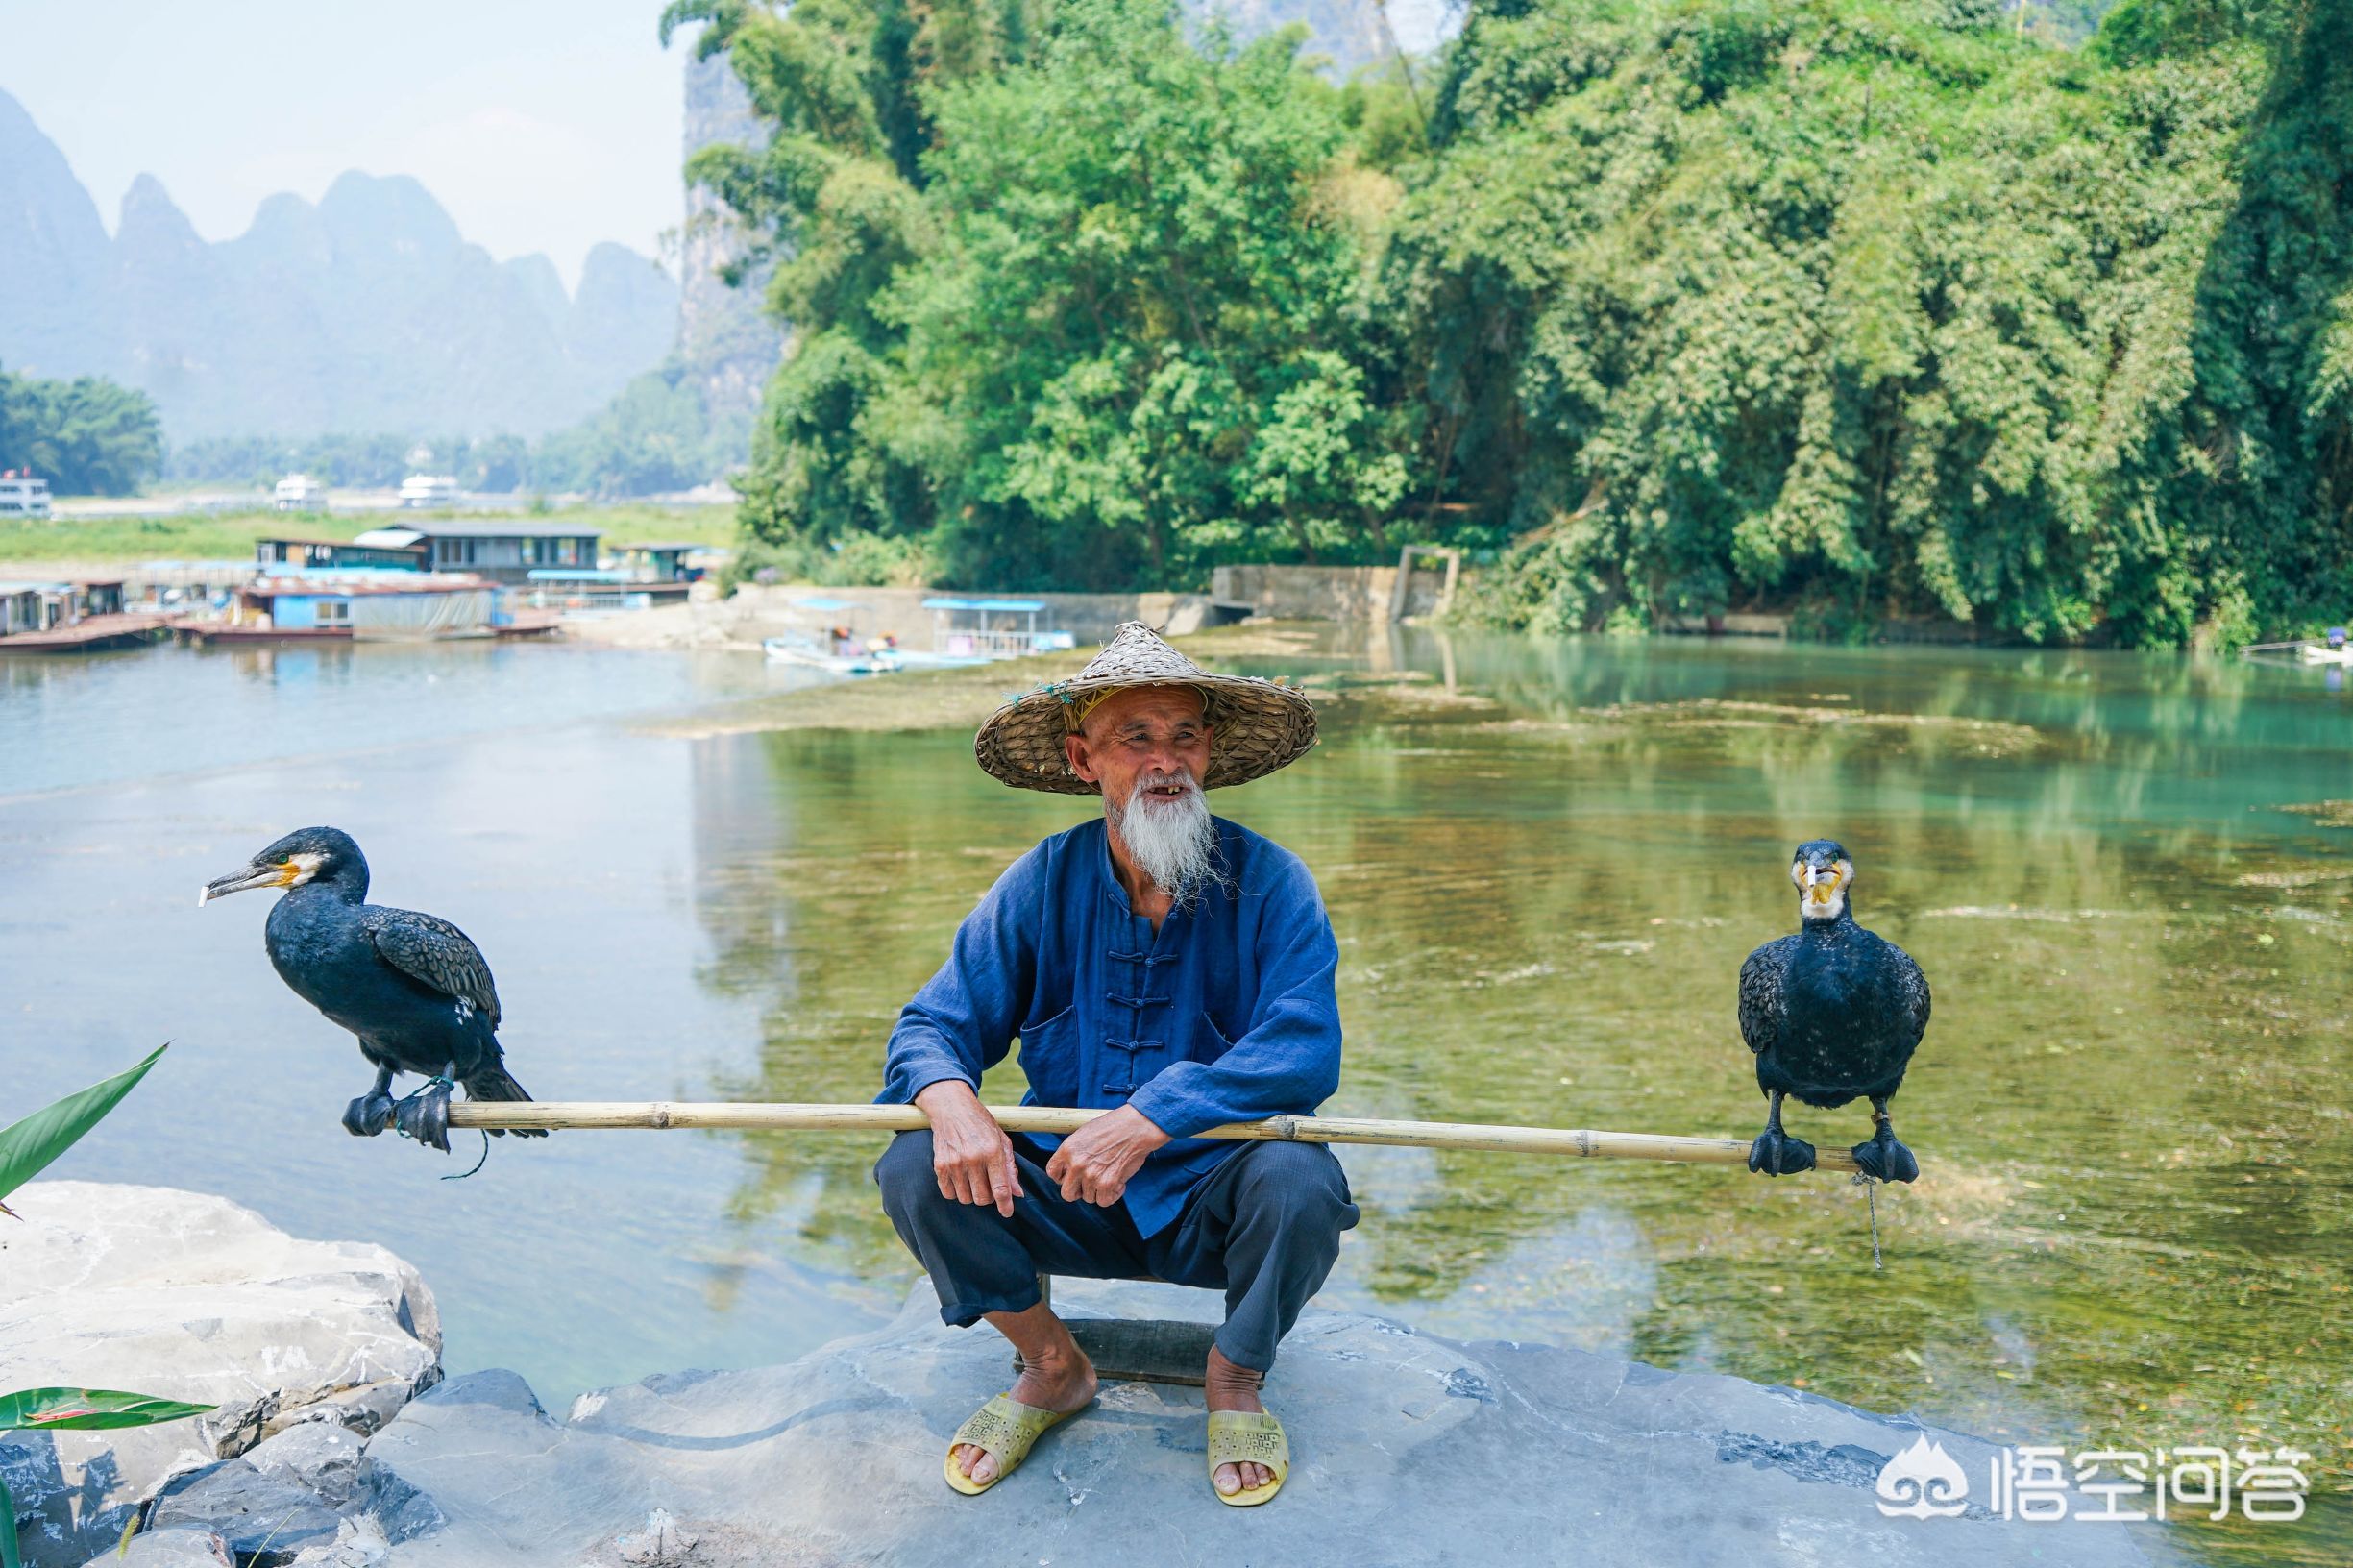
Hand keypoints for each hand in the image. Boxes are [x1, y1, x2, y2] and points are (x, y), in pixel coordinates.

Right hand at [915, 1079, 1021, 1216]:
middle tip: (987, 1185)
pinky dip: (956, 1192)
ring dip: (971, 1195)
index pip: (1000, 1188)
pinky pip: (949, 1194)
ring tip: (973, 1180)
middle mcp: (973, 1158)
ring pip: (965, 1199)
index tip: (1007, 1213)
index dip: (1005, 1205)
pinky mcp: (940, 1165)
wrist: (952, 1108)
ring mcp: (955, 1163)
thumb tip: (1018, 1193)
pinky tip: (960, 1179)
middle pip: (982, 1199)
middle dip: (987, 1197)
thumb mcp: (1002, 1140)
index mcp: (992, 1151)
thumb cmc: (981, 1124)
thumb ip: (1010, 1168)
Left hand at [1046, 1105, 1169, 1205]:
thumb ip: (1074, 1152)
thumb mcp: (1084, 1134)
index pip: (1052, 1172)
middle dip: (1078, 1191)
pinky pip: (1104, 1201)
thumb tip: (1071, 1168)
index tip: (1071, 1177)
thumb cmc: (1113, 1127)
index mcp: (1067, 1149)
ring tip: (1110, 1175)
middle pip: (1067, 1194)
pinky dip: (1112, 1195)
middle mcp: (1076, 1164)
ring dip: (1099, 1190)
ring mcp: (1091, 1176)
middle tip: (1090, 1184)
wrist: (1135, 1128)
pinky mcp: (1107, 1184)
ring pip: (1088, 1198)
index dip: (1062, 1177)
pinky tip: (1118, 1183)